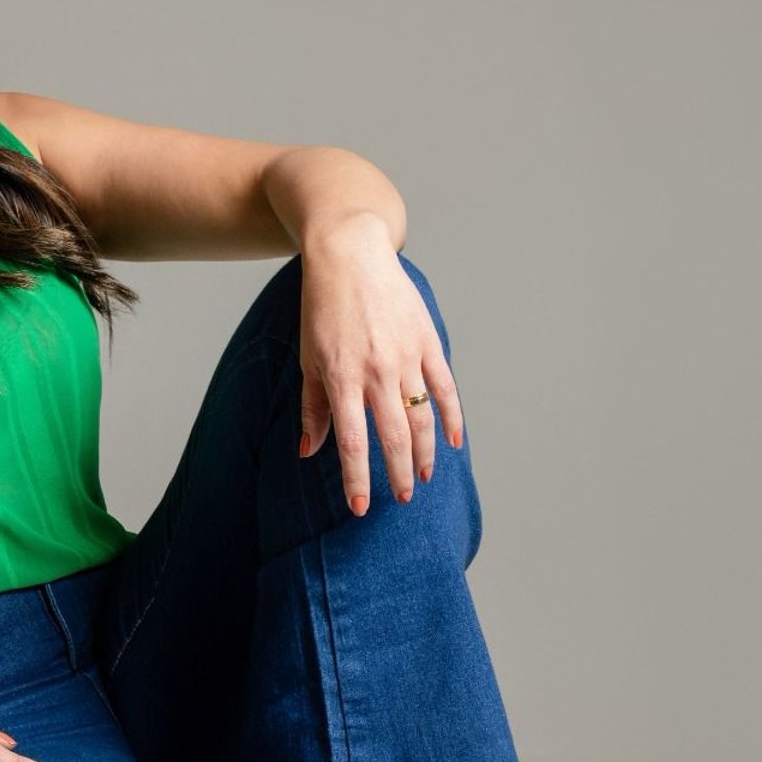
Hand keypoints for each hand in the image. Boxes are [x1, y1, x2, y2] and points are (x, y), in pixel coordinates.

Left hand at [296, 221, 464, 514]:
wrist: (350, 253)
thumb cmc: (322, 307)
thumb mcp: (308, 357)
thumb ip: (313, 406)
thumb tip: (309, 451)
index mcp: (342, 376)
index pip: (352, 441)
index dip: (357, 478)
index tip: (361, 507)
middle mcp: (377, 370)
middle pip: (393, 436)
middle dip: (396, 474)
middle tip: (401, 500)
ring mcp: (406, 355)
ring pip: (422, 416)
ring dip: (424, 452)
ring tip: (422, 478)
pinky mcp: (427, 341)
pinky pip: (445, 387)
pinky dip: (452, 417)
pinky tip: (454, 442)